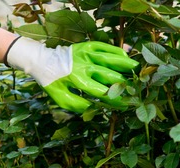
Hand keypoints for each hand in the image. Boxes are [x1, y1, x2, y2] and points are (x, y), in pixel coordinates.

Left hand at [5, 37, 137, 112]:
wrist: (41, 60)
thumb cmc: (52, 82)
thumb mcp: (61, 98)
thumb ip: (78, 105)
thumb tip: (95, 109)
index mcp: (77, 79)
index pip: (100, 92)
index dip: (114, 99)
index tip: (124, 105)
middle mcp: (83, 65)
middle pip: (108, 75)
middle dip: (123, 83)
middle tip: (136, 89)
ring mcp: (86, 53)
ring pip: (110, 59)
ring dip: (125, 65)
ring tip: (138, 70)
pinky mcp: (87, 45)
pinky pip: (105, 47)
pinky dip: (116, 51)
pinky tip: (126, 56)